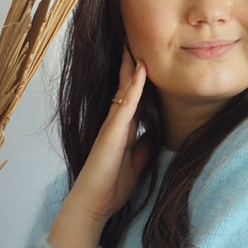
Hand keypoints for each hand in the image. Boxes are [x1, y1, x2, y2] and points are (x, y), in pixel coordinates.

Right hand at [48, 50, 150, 247]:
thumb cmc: (110, 188)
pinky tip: (141, 70)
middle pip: (125, 88)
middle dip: (130, 65)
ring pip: (124, 91)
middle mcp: (115, 124)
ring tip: (135, 45)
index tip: (144, 59)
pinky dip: (134, 86)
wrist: (93, 206)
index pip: (131, 99)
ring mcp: (111, 127)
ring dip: (130, 68)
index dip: (137, 79)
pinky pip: (125, 104)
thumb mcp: (136, 165)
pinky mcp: (111, 133)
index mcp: (121, 131)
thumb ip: (143, 149)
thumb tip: (154, 136)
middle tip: (135, 41)